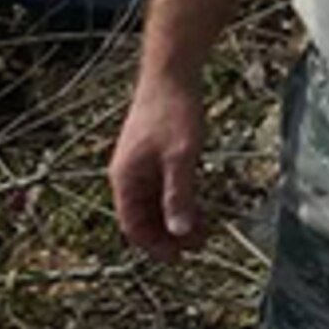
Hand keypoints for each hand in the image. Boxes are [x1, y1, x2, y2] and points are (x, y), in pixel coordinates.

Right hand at [109, 78, 206, 260]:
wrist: (172, 72)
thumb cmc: (174, 112)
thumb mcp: (181, 157)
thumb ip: (179, 195)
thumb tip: (178, 232)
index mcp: (125, 179)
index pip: (133, 227)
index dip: (156, 246)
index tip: (181, 256)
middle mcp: (127, 175)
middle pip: (143, 219)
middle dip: (169, 235)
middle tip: (199, 244)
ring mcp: (139, 165)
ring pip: (155, 204)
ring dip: (176, 219)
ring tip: (204, 229)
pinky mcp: (153, 155)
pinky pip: (162, 188)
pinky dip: (179, 200)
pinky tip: (200, 206)